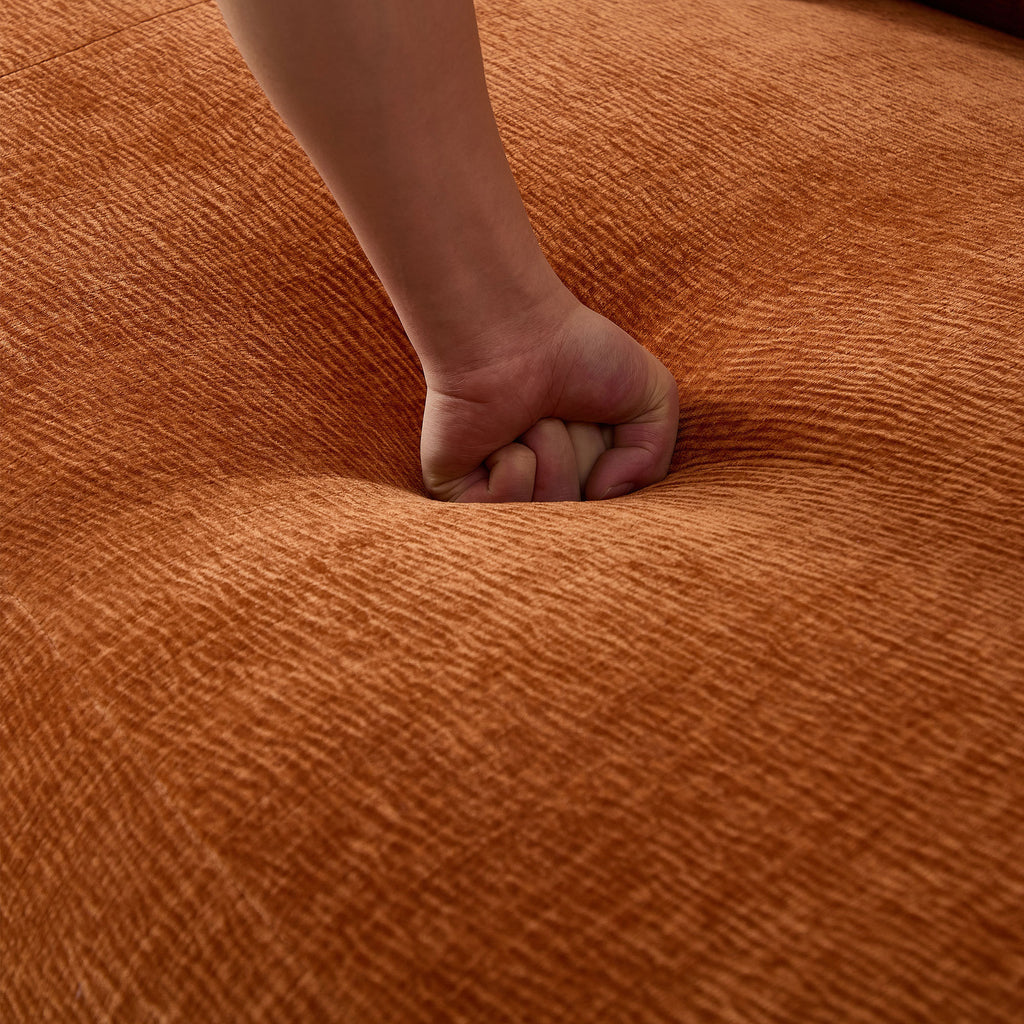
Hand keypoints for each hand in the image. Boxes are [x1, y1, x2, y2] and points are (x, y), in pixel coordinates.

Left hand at [419, 292, 678, 501]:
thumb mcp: (652, 399)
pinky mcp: (457, 494)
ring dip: (550, 451)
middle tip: (562, 411)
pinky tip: (500, 432)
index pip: (615, 510)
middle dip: (585, 455)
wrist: (516, 329)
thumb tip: (605, 497)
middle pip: (583, 515)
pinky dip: (514, 462)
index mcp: (581, 478)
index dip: (617, 462)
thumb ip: (652, 461)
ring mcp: (498, 497)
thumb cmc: (579, 352)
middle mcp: (542, 492)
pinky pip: (505, 505)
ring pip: (546, 511)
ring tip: (530, 415)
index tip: (597, 416)